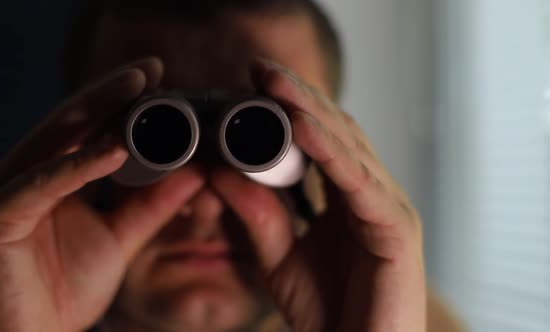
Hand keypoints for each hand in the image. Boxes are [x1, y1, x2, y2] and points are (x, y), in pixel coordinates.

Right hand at [0, 58, 204, 331]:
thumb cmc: (66, 290)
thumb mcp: (121, 238)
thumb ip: (152, 205)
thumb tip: (194, 170)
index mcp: (50, 177)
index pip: (88, 128)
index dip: (121, 101)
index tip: (160, 80)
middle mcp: (24, 176)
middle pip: (73, 122)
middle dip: (113, 91)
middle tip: (151, 68)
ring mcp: (5, 193)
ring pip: (55, 141)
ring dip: (97, 110)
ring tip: (138, 86)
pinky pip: (41, 184)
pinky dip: (77, 165)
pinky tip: (114, 148)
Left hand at [210, 59, 425, 331]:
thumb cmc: (325, 310)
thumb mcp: (277, 254)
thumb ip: (255, 212)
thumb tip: (220, 169)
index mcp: (348, 196)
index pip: (321, 139)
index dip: (291, 107)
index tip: (252, 83)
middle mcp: (371, 194)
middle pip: (336, 132)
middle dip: (297, 97)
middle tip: (259, 69)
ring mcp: (387, 208)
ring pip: (349, 148)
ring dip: (310, 112)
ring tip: (274, 85)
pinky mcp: (395, 229)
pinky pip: (359, 183)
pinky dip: (330, 152)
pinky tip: (301, 127)